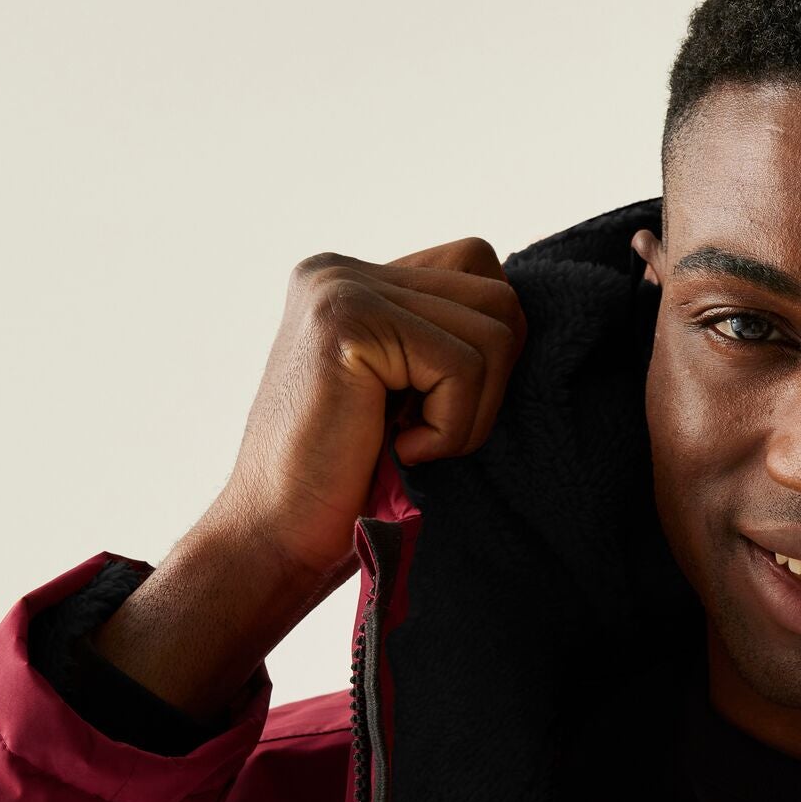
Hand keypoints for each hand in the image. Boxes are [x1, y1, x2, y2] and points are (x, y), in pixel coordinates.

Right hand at [210, 236, 526, 584]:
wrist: (279, 537)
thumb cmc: (351, 485)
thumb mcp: (409, 398)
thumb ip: (446, 342)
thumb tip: (521, 320)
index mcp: (358, 281)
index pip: (479, 265)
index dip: (491, 348)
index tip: (438, 409)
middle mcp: (343, 271)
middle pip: (498, 296)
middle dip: (491, 386)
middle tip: (429, 436)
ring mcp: (342, 288)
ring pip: (494, 332)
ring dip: (470, 414)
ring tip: (410, 444)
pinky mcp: (349, 321)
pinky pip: (463, 367)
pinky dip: (450, 428)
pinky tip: (399, 450)